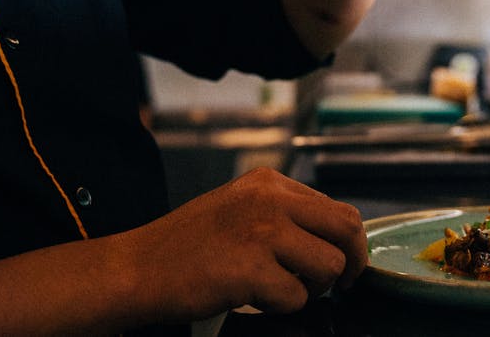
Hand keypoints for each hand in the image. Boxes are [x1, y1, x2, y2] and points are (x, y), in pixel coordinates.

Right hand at [116, 168, 365, 321]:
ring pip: (329, 267)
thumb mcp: (239, 207)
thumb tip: (332, 237)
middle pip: (347, 229)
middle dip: (352, 263)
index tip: (346, 262)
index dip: (349, 242)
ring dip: (311, 288)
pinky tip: (253, 297)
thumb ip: (283, 213)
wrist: (137, 268)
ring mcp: (262, 232)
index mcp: (269, 182)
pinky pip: (297, 298)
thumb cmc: (185, 246)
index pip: (337, 208)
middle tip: (343, 284)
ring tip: (279, 288)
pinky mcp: (252, 269)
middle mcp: (270, 200)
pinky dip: (281, 307)